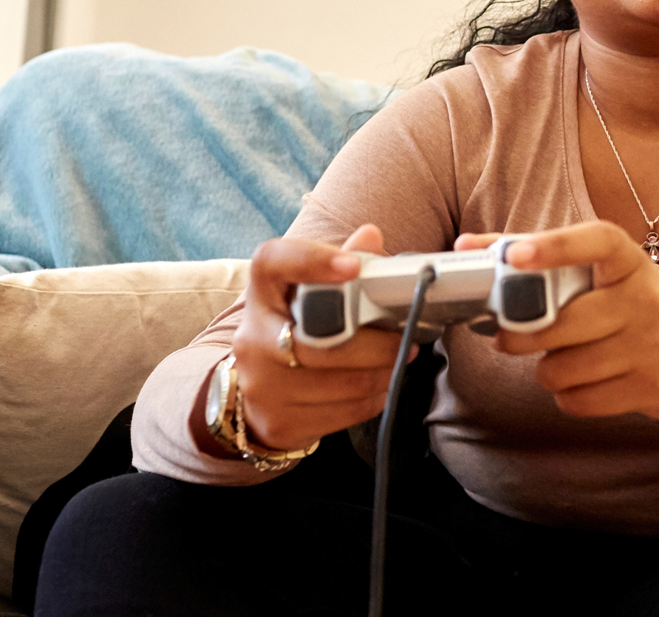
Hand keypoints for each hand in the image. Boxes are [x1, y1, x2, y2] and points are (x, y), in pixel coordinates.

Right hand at [229, 224, 408, 450]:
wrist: (258, 391)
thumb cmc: (297, 329)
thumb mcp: (310, 292)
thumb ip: (344, 263)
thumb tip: (371, 236)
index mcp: (264, 292)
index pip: (274, 262)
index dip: (313, 261)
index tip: (353, 267)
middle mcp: (252, 337)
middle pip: (317, 342)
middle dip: (374, 345)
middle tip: (406, 341)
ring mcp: (260, 385)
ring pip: (336, 383)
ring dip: (380, 374)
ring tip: (398, 363)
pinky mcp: (278, 422)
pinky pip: (340, 413)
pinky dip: (370, 400)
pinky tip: (377, 387)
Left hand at [467, 222, 658, 432]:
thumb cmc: (632, 308)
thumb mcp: (601, 277)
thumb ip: (537, 260)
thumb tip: (466, 248)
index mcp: (632, 263)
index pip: (597, 242)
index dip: (554, 246)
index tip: (515, 254)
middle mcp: (648, 301)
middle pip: (561, 322)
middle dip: (521, 335)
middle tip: (510, 335)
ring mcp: (652, 347)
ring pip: (562, 368)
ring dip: (548, 369)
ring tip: (562, 358)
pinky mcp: (649, 389)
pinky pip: (577, 400)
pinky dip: (567, 395)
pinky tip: (583, 381)